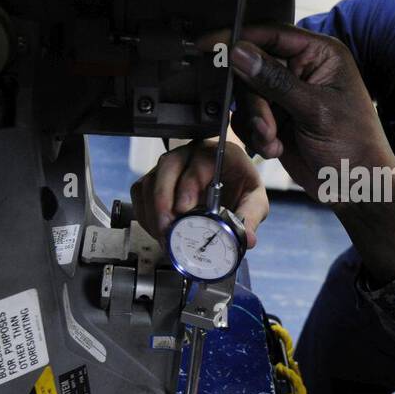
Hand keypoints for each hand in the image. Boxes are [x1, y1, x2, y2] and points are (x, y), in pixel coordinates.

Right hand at [130, 139, 267, 247]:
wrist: (230, 181)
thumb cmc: (240, 185)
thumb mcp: (254, 199)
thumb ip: (250, 217)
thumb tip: (247, 239)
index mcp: (218, 154)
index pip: (198, 164)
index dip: (188, 187)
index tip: (183, 210)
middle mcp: (189, 154)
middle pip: (166, 168)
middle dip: (163, 201)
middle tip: (168, 229)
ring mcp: (169, 165)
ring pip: (149, 181)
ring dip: (152, 212)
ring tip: (164, 237)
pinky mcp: (155, 178)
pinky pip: (140, 192)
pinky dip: (145, 214)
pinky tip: (157, 231)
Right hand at [192, 24, 394, 204]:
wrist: (355, 188)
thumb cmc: (353, 145)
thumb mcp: (314, 109)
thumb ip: (274, 80)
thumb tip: (239, 52)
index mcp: (320, 54)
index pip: (271, 33)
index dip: (239, 38)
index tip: (210, 45)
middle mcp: (302, 69)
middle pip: (252, 66)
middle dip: (254, 100)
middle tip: (265, 124)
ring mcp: (287, 94)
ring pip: (247, 96)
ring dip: (256, 122)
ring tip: (274, 140)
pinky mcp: (277, 118)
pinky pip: (248, 118)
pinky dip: (256, 136)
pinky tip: (276, 148)